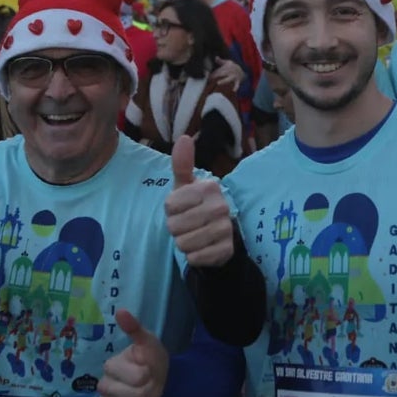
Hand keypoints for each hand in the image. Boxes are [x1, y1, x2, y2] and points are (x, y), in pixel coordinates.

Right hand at [98, 309, 168, 396]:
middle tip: (146, 380)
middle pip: (135, 395)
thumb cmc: (150, 358)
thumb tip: (121, 311)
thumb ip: (134, 328)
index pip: (137, 377)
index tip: (146, 367)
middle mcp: (103, 385)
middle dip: (147, 388)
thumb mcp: (148, 341)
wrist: (156, 377)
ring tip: (143, 391)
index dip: (147, 374)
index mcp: (110, 366)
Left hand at [164, 136, 234, 266]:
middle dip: (176, 229)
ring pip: (184, 243)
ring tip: (194, 236)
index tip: (182, 209)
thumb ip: (182, 164)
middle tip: (188, 225)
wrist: (219, 236)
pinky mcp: (226, 250)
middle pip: (175, 226)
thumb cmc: (196, 206)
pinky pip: (195, 258)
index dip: (170, 211)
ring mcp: (225, 228)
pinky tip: (203, 248)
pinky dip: (194, 257)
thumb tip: (184, 138)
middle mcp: (221, 206)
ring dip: (184, 243)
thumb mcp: (186, 186)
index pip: (169, 205)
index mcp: (209, 187)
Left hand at [209, 59, 243, 89]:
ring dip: (223, 81)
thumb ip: (220, 61)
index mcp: (226, 67)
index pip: (219, 70)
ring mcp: (233, 77)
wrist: (242, 71)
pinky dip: (236, 87)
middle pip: (222, 74)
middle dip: (216, 76)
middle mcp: (230, 72)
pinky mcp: (237, 81)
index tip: (208, 76)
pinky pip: (237, 85)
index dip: (213, 73)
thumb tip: (215, 57)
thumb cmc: (232, 67)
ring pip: (228, 79)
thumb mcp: (227, 62)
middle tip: (210, 78)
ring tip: (218, 83)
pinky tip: (233, 90)